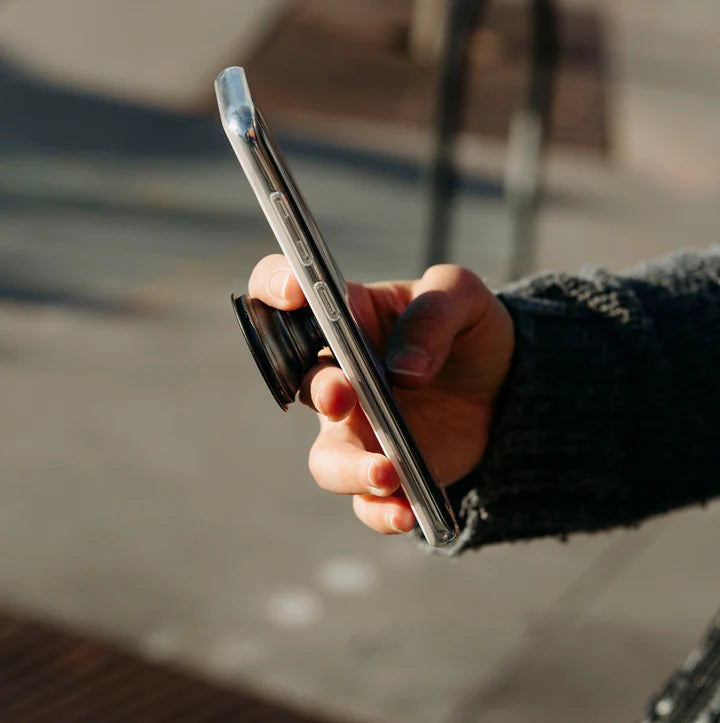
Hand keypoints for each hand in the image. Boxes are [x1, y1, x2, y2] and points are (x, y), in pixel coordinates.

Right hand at [248, 255, 514, 534]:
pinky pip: (367, 501)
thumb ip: (434, 316)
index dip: (274, 285)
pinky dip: (381, 511)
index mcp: (346, 316)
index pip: (284, 291)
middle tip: (344, 394)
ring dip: (348, 469)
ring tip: (388, 474)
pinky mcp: (384, 469)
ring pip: (327, 458)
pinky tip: (408, 512)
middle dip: (320, 391)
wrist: (506, 385)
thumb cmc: (470, 329)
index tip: (293, 293)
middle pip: (303, 385)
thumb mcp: (464, 297)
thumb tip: (404, 371)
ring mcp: (358, 427)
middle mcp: (339, 374)